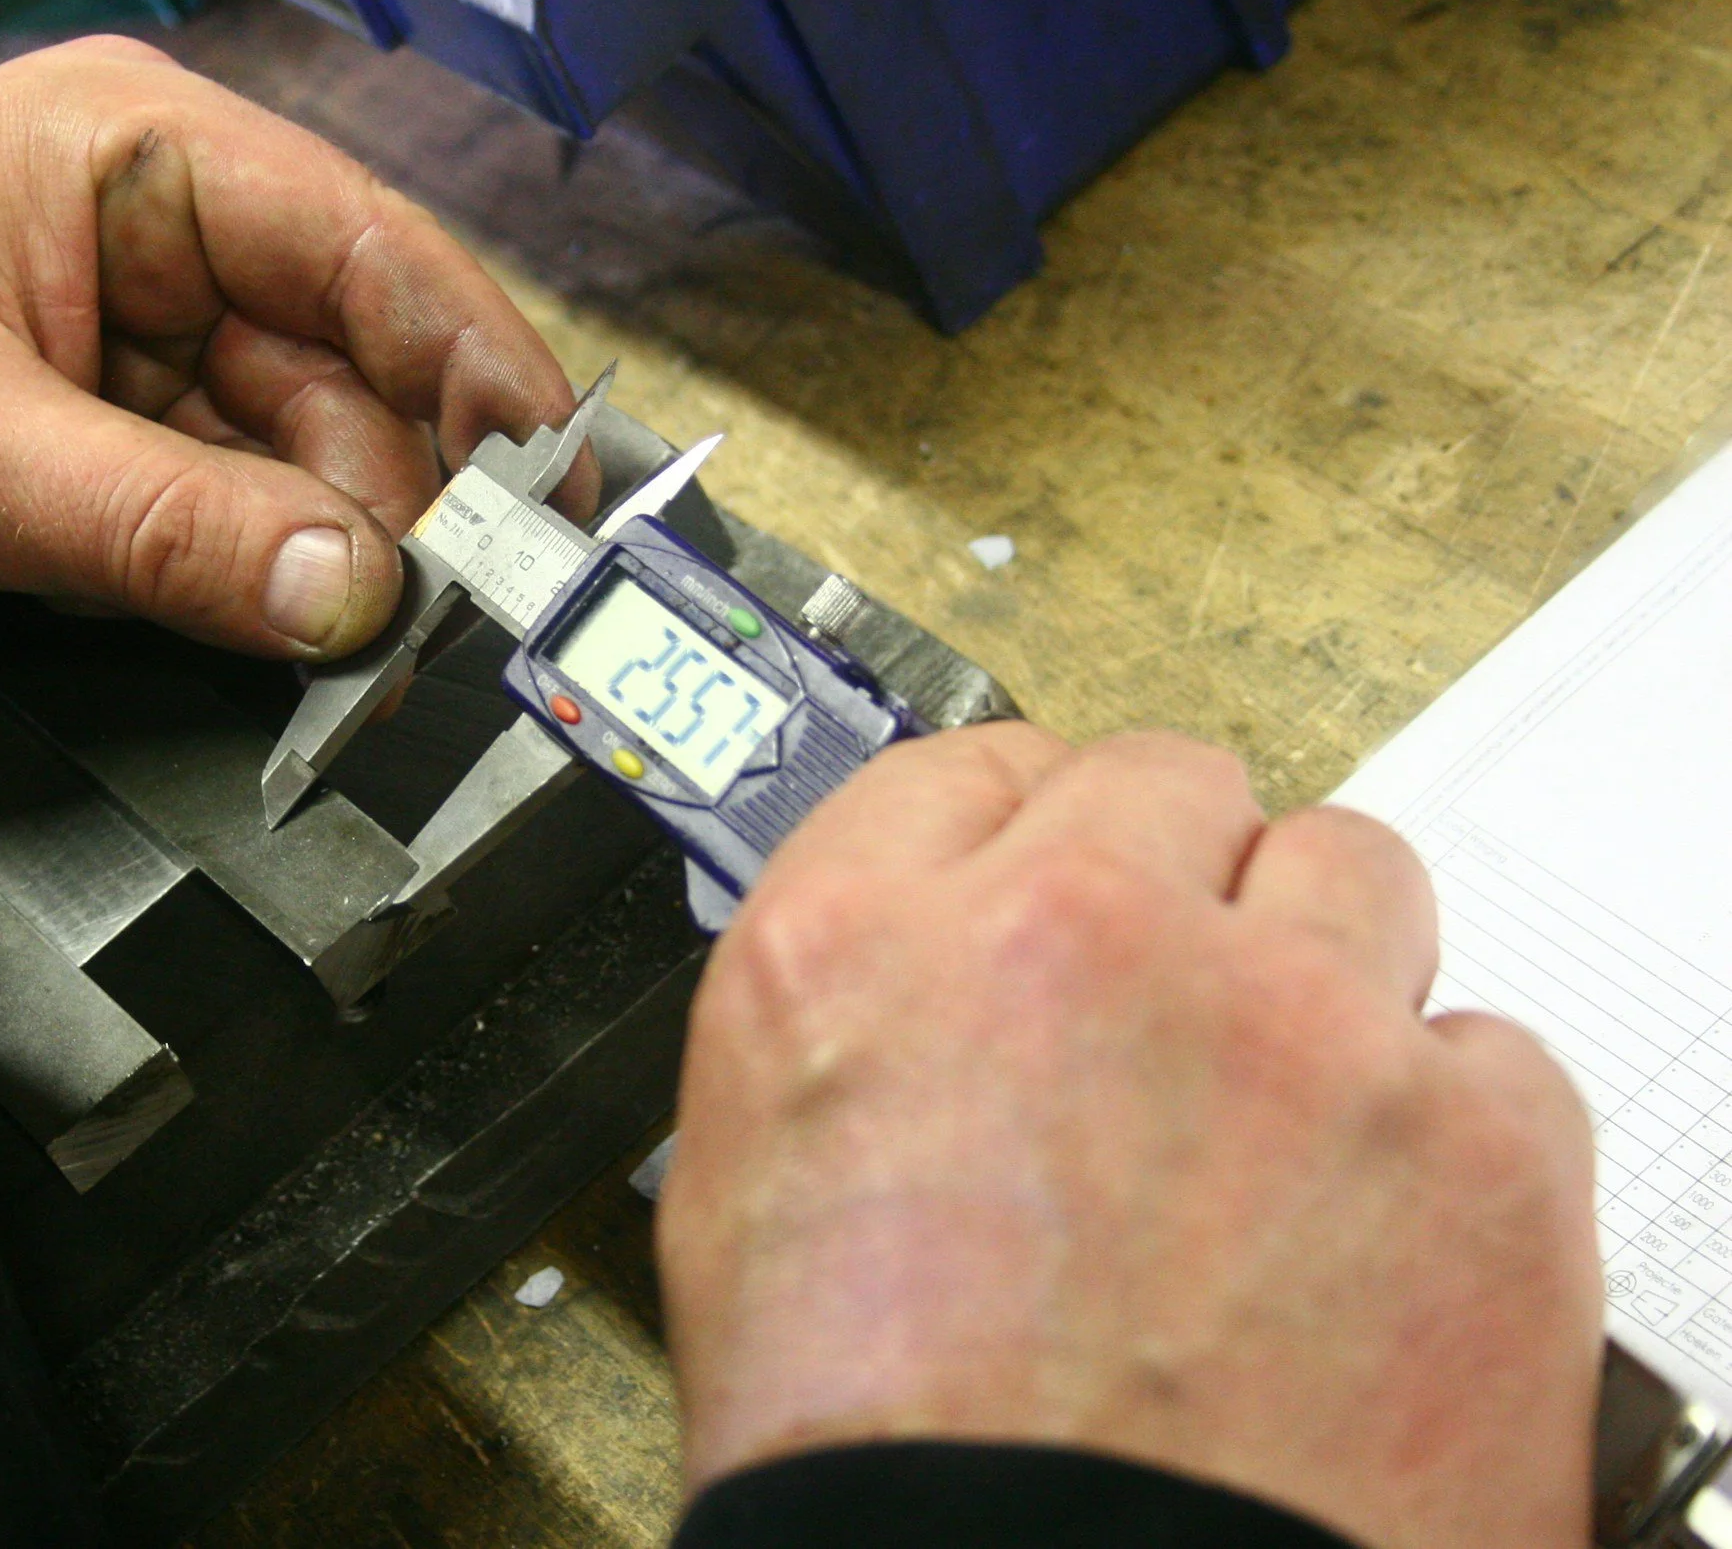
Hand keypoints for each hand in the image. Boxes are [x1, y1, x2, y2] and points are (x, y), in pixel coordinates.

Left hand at [0, 37, 591, 655]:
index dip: (476, 361)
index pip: (362, 246)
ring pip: (302, 460)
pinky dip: (264, 584)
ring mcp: (137, 348)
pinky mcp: (109, 444)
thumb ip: (162, 529)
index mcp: (133, 158)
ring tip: (369, 662)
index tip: (550, 479)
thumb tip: (353, 594)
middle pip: (352, 372)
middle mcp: (159, 239)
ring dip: (336, 560)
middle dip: (403, 499)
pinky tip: (294, 643)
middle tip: (449, 625)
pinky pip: (231, 517)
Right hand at [658, 726, 1600, 1548]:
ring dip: (1315, 968)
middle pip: (1165, 782)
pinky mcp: (1474, 1142)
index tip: (1062, 868)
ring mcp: (1290, 1026)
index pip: (969, 766)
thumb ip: (844, 1022)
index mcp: (861, 950)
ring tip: (1285, 1122)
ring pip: (1347, 870)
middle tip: (1173, 1010)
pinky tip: (1374, 1238)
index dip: (1020, 830)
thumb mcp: (742, 1198)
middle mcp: (1073, 938)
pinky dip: (1443, 1132)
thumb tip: (919, 968)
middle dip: (1171, 882)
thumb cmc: (883, 1463)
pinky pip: (1488, 1054)